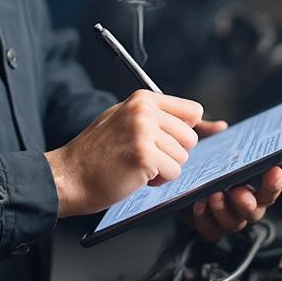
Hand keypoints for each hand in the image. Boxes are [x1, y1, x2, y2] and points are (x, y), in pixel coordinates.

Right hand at [45, 90, 202, 217]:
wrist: (68, 175)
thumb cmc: (96, 153)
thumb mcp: (127, 121)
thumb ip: (163, 118)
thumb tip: (213, 124)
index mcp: (142, 99)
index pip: (192, 111)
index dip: (183, 132)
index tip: (167, 142)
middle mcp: (144, 111)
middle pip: (190, 137)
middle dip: (172, 153)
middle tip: (144, 156)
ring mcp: (144, 132)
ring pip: (182, 157)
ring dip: (164, 168)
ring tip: (136, 165)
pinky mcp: (144, 156)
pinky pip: (173, 172)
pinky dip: (158, 181)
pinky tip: (135, 176)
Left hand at [184, 119, 281, 242]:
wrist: (178, 177)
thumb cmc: (198, 160)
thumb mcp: (202, 141)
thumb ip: (210, 133)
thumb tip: (220, 128)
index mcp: (251, 183)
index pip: (270, 186)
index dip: (275, 181)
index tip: (274, 171)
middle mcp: (243, 203)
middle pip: (256, 210)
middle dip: (250, 202)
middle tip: (240, 192)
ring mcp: (227, 218)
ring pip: (235, 223)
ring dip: (225, 211)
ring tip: (215, 195)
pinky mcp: (208, 227)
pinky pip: (211, 231)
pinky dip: (205, 219)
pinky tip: (198, 205)